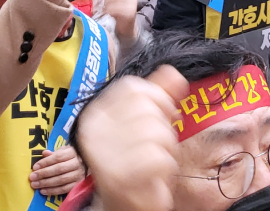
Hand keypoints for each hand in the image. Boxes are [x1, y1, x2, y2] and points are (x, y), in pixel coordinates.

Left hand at [30, 144, 85, 195]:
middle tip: (32, 177)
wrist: (91, 164)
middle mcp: (78, 163)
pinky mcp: (79, 184)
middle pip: (59, 169)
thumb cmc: (74, 156)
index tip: (35, 167)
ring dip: (46, 183)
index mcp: (74, 152)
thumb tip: (44, 153)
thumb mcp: (66, 151)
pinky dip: (53, 191)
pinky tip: (43, 191)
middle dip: (43, 173)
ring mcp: (79, 174)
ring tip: (35, 185)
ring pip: (61, 179)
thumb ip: (55, 153)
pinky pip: (64, 189)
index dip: (45, 162)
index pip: (58, 157)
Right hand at [79, 66, 187, 210]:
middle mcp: (94, 132)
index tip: (158, 115)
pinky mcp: (121, 176)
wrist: (124, 203)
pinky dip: (165, 166)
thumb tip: (175, 72)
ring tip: (151, 161)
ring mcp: (105, 154)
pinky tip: (152, 174)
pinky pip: (161, 158)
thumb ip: (158, 94)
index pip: (133, 87)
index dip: (156, 98)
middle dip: (162, 126)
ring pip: (158, 132)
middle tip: (153, 145)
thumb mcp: (143, 122)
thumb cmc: (134, 160)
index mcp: (94, 116)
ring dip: (165, 148)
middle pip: (149, 108)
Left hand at [97, 0, 138, 40]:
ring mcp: (132, 5)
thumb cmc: (120, 13)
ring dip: (105, 2)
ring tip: (98, 4)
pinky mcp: (129, 14)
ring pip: (116, 0)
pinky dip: (108, 10)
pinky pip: (116, 10)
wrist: (128, 26)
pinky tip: (103, 11)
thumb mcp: (117, 1)